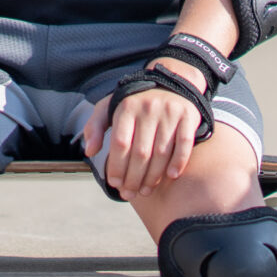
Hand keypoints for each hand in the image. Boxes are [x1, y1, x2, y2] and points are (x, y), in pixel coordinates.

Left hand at [79, 58, 207, 198]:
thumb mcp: (109, 108)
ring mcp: (170, 112)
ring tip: (145, 190)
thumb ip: (94, 127)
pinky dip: (178, 162)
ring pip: (161, 153)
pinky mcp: (188, 116)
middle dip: (133, 178)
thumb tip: (89, 152)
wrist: (170, 82)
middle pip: (140, 153)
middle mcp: (148, 108)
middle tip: (129, 193)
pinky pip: (184, 144)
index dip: (117, 167)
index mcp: (126, 107)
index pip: (120, 144)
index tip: (115, 184)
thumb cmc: (134, 103)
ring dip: (153, 177)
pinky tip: (170, 176)